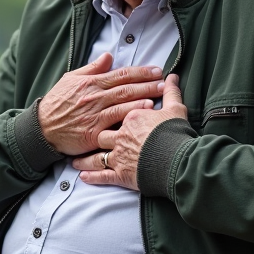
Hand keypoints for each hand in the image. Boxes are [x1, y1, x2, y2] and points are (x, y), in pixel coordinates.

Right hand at [37, 52, 166, 155]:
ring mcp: (94, 114)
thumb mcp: (71, 79)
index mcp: (91, 83)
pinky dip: (128, 117)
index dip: (140, 71)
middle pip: (126, 88)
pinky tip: (141, 114)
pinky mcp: (93, 132)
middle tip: (164, 81)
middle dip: (147, 83)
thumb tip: (108, 56)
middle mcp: (94, 97)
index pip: (120, 74)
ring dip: (142, 97)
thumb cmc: (56, 103)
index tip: (156, 70)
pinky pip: (114, 123)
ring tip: (159, 94)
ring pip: (122, 103)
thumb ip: (91, 68)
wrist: (42, 128)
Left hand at [75, 74, 187, 190]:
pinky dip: (92, 176)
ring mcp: (119, 155)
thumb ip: (171, 93)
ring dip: (86, 160)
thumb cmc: (175, 134)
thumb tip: (172, 77)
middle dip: (95, 135)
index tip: (106, 112)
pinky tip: (84, 176)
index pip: (118, 111)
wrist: (177, 160)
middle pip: (104, 133)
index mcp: (131, 118)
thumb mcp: (175, 109)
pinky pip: (102, 175)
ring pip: (97, 156)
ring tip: (76, 161)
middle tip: (85, 134)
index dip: (114, 112)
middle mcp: (120, 136)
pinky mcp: (121, 174)